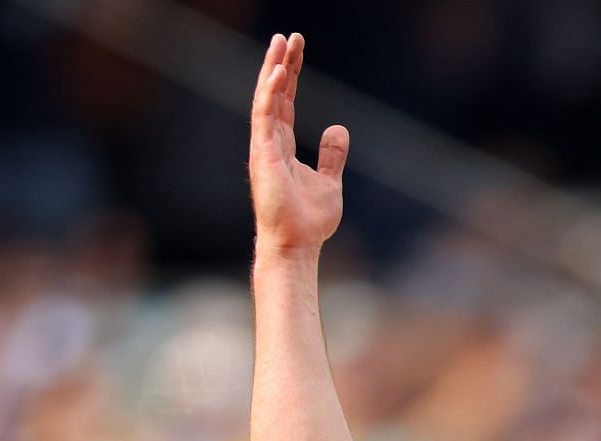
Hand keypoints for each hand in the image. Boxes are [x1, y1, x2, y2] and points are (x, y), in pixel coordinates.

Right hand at [249, 33, 348, 254]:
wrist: (298, 243)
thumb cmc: (309, 220)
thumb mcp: (330, 181)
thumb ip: (332, 155)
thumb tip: (338, 129)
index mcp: (282, 145)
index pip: (284, 101)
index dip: (290, 75)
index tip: (296, 49)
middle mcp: (269, 142)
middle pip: (273, 94)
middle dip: (280, 64)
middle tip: (288, 36)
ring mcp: (263, 148)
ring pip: (266, 99)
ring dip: (273, 70)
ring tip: (281, 42)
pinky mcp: (263, 155)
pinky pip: (265, 117)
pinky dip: (270, 93)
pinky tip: (278, 72)